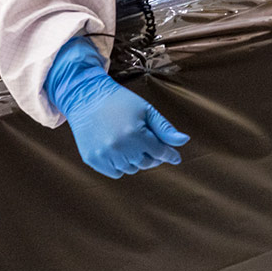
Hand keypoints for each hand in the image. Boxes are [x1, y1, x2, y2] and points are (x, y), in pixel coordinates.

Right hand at [44, 36, 188, 177]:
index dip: (169, 154)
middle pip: (147, 163)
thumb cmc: (120, 102)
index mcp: (135, 134)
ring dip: (135, 160)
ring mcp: (104, 155)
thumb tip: (184, 141)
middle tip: (147, 142)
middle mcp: (119, 147)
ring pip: (131, 169)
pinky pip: (116, 173)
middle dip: (151, 155)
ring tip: (130, 141)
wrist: (86, 98)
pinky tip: (117, 149)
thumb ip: (165, 129)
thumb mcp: (146, 110)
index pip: (160, 153)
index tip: (175, 157)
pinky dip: (120, 165)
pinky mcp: (92, 160)